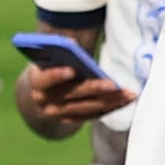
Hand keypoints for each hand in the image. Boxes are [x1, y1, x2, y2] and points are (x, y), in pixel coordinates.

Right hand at [14, 56, 130, 137]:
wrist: (45, 91)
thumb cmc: (52, 66)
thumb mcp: (52, 57)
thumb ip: (59, 51)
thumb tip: (72, 44)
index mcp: (37, 82)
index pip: (45, 80)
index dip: (56, 75)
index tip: (71, 69)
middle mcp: (45, 102)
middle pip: (71, 96)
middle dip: (93, 89)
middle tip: (112, 84)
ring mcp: (59, 114)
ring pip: (86, 108)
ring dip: (109, 101)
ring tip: (127, 93)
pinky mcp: (74, 120)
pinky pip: (94, 115)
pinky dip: (112, 107)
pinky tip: (127, 99)